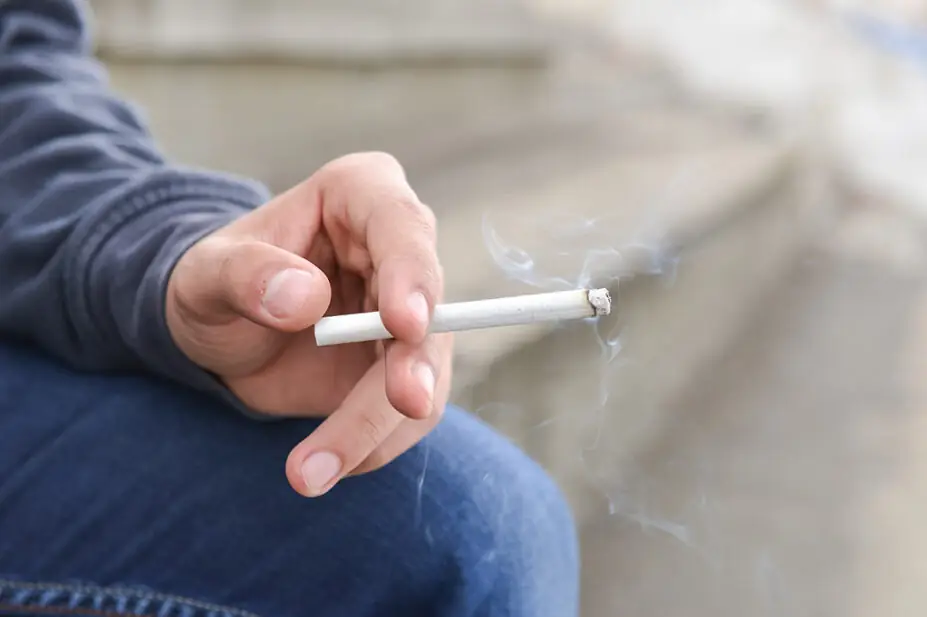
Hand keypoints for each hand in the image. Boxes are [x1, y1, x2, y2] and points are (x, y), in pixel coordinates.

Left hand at [165, 152, 452, 496]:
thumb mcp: (206, 273)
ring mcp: (408, 312)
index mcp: (360, 195)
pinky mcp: (404, 366)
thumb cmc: (213, 282)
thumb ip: (247, 275)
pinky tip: (324, 466)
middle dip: (415, 365)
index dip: (412, 275)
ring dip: (379, 427)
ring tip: (310, 472)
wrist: (220, 329)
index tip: (404, 324)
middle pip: (429, 310)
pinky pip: (408, 415)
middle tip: (403, 403)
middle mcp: (397, 249)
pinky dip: (371, 446)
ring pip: (425, 374)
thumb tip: (304, 298)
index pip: (401, 225)